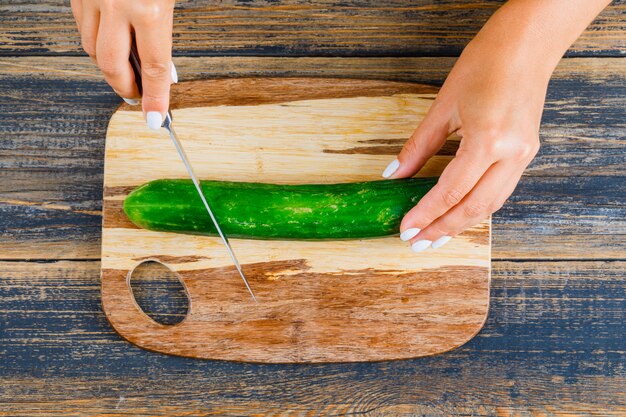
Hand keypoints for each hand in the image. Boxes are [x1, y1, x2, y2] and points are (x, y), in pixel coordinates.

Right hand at [71, 0, 176, 128]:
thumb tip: (161, 73)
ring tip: (126, 70)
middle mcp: (118, 5)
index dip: (155, 98)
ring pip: (91, 49)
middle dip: (125, 87)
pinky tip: (110, 43)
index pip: (153, 68)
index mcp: (149, 10)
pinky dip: (96, 42)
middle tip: (137, 95)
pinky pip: (82, 27)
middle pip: (113, 66)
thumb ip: (162, 34)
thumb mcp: (168, 1)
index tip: (155, 118)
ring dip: (109, 66)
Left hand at [384, 0, 609, 251]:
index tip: (406, 228)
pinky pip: (500, 191)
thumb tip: (393, 175)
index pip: (451, 191)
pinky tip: (458, 213)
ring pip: (491, 205)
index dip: (426, 214)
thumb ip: (418, 146)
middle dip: (443, 229)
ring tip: (434, 236)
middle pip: (474, 208)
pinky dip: (477, 206)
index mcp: (489, 140)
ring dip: (461, 223)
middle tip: (416, 242)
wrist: (526, 45)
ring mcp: (524, 156)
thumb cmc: (485, 64)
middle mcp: (512, 154)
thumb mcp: (443, 106)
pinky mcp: (527, 153)